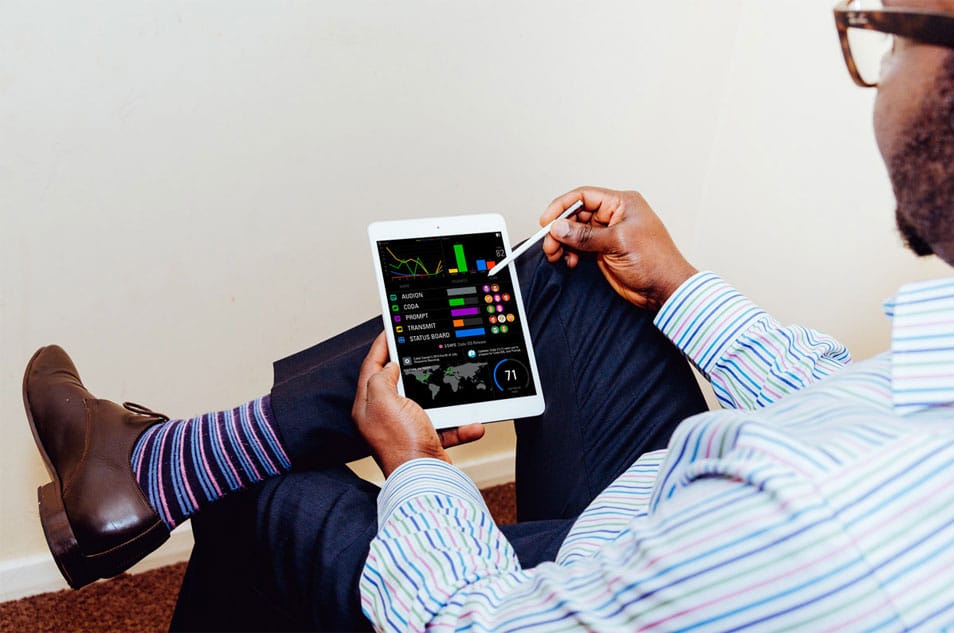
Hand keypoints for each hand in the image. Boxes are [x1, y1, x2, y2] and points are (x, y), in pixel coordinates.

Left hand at [351, 333, 485, 476]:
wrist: (425, 480)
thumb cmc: (401, 443)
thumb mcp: (384, 401)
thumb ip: (382, 378)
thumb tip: (390, 367)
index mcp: (368, 406)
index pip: (371, 367)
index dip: (381, 345)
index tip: (391, 329)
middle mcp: (383, 417)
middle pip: (396, 381)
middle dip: (412, 365)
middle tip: (421, 346)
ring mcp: (405, 429)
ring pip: (426, 402)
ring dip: (444, 397)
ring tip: (454, 383)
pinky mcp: (425, 441)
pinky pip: (445, 425)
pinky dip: (460, 425)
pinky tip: (472, 423)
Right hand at [541, 186, 697, 310]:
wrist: (665, 289)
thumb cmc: (655, 261)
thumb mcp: (617, 243)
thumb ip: (585, 235)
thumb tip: (559, 227)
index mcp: (622, 203)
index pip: (584, 196)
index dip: (562, 206)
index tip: (547, 221)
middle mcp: (614, 216)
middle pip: (576, 215)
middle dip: (560, 229)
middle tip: (550, 244)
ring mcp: (608, 234)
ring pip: (575, 232)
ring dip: (563, 243)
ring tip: (556, 255)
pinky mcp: (603, 251)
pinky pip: (579, 247)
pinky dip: (570, 253)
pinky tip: (570, 262)